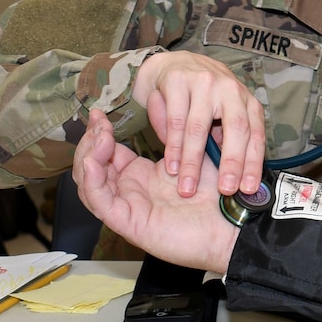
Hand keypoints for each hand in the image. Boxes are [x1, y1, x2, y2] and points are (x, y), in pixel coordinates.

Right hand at [73, 108, 238, 271]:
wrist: (234, 221)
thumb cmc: (217, 191)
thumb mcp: (189, 152)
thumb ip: (170, 129)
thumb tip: (157, 98)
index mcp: (139, 177)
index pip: (105, 154)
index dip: (98, 133)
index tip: (100, 113)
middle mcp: (129, 192)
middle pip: (90, 168)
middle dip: (89, 141)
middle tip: (97, 120)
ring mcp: (127, 208)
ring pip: (88, 184)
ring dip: (87, 157)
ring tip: (100, 137)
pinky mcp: (129, 223)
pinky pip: (100, 202)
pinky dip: (92, 180)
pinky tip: (94, 161)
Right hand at [131, 50, 266, 198]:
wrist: (174, 64)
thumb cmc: (203, 96)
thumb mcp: (222, 115)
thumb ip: (226, 140)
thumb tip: (233, 178)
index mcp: (246, 100)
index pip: (255, 134)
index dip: (253, 163)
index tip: (248, 188)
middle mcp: (230, 89)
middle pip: (236, 129)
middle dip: (232, 163)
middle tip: (225, 189)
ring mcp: (204, 83)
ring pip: (199, 129)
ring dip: (193, 162)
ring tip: (188, 187)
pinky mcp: (178, 82)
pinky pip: (175, 121)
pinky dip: (173, 148)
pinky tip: (172, 166)